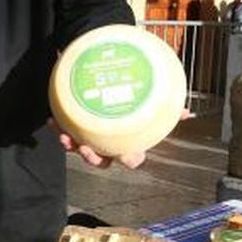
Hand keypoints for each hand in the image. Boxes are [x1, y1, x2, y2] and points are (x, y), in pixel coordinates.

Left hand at [49, 106, 192, 169]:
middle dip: (94, 158)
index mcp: (127, 142)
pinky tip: (54, 120)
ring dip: (71, 146)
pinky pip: (65, 132)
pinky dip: (59, 128)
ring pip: (79, 150)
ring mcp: (90, 138)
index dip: (130, 159)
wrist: (107, 80)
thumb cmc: (133, 96)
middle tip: (88, 149)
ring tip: (66, 136)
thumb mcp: (149, 101)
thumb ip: (167, 108)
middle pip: (101, 161)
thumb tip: (188, 113)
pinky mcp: (74, 128)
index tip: (129, 154)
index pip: (132, 158)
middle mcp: (108, 144)